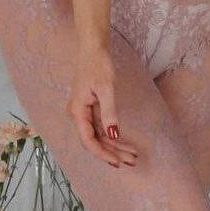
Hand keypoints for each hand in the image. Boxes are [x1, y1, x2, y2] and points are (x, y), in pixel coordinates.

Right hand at [65, 47, 137, 167]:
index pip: (89, 141)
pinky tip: (124, 142)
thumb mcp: (106, 88)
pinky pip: (101, 127)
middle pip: (94, 141)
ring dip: (114, 146)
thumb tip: (112, 135)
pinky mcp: (91, 108)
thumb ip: (108, 113)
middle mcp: (78, 114)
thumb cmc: (98, 64)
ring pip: (99, 135)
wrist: (93, 48)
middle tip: (132, 161)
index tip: (117, 162)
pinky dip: (112, 135)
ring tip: (132, 155)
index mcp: (77, 111)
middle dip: (113, 152)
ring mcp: (84, 112)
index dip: (103, 154)